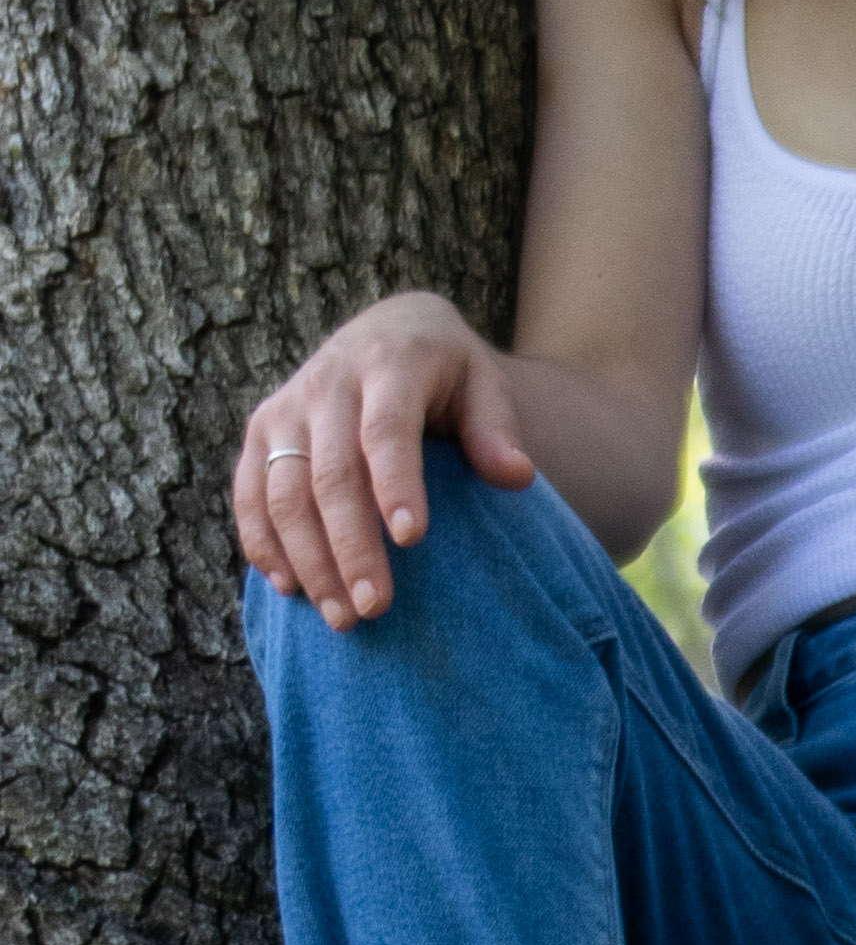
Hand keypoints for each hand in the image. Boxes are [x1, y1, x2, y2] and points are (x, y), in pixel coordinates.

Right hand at [234, 291, 536, 627]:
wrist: (387, 328)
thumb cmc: (446, 369)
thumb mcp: (482, 382)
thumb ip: (495, 428)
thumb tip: (518, 477)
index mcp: (388, 366)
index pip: (386, 431)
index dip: (396, 485)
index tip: (413, 540)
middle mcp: (327, 385)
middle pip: (330, 475)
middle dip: (350, 546)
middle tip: (375, 608)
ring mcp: (286, 409)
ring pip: (283, 493)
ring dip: (307, 560)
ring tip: (341, 616)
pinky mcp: (260, 431)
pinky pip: (249, 493)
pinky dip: (263, 542)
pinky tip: (290, 588)